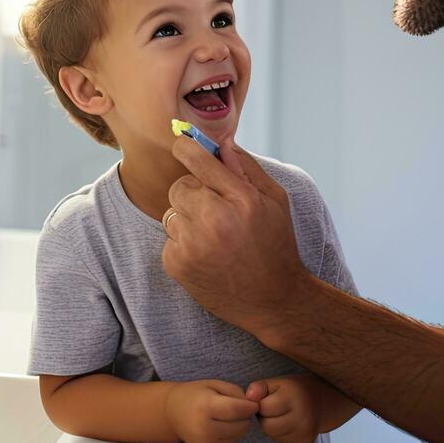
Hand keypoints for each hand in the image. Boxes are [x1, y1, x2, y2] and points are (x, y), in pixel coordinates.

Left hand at [162, 137, 309, 336]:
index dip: (186, 148)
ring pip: (171, 213)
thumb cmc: (275, 245)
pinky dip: (182, 246)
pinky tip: (206, 256)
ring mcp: (194, 244)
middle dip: (192, 193)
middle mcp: (215, 219)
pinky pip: (168, 239)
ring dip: (187, 221)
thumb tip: (220, 142)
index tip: (182, 146)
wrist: (274, 300)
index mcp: (241, 198)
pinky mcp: (178, 265)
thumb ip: (246, 167)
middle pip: (179, 186)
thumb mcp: (275, 200)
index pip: (197, 158)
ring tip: (213, 238)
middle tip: (214, 210)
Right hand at [164, 379, 259, 442]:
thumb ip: (236, 392)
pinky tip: (217, 427)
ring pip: (238, 435)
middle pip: (242, 425)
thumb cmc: (196, 395)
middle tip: (232, 408)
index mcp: (205, 407)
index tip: (253, 402)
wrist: (172, 413)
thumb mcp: (215, 384)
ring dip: (237, 426)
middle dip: (243, 416)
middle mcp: (204, 429)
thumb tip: (253, 407)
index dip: (250, 406)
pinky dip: (229, 435)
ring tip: (223, 417)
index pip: (238, 409)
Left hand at [246, 375, 323, 442]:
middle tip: (275, 409)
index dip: (262, 403)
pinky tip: (291, 426)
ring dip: (274, 428)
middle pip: (267, 426)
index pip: (263, 408)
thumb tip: (249, 397)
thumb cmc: (293, 391)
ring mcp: (305, 434)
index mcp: (293, 398)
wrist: (320, 401)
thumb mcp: (276, 383)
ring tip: (283, 416)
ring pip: (274, 437)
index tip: (270, 399)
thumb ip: (259, 387)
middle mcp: (302, 418)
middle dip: (266, 418)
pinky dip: (283, 436)